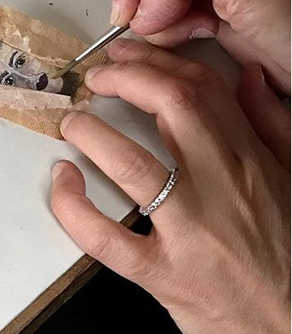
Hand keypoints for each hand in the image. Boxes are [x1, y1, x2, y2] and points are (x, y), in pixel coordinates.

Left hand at [51, 40, 289, 333]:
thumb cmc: (287, 254)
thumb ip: (270, 124)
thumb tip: (249, 78)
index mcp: (248, 160)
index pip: (200, 88)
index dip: (155, 62)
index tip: (124, 57)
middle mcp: (219, 189)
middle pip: (171, 107)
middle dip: (124, 79)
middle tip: (95, 79)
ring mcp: (189, 233)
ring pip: (131, 165)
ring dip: (91, 134)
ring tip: (73, 123)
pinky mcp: (163, 276)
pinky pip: (106, 239)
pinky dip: (73, 207)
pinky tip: (64, 182)